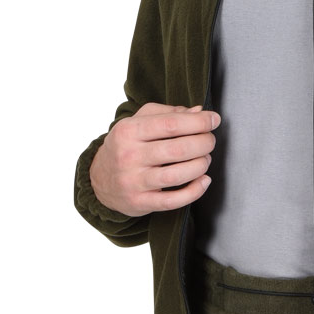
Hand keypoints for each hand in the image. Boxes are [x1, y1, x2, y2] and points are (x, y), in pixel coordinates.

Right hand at [89, 102, 218, 215]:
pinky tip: (203, 181)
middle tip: (210, 141)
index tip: (213, 120)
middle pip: (178, 149)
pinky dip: (194, 191)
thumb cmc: (125, 146)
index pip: (171, 124)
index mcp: (129, 131)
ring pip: (177, 175)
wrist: (100, 179)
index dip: (198, 122)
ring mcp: (134, 181)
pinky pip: (173, 201)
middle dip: (203, 143)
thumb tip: (198, 112)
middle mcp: (129, 156)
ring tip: (205, 159)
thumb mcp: (138, 122)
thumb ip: (168, 114)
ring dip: (200, 165)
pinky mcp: (140, 202)